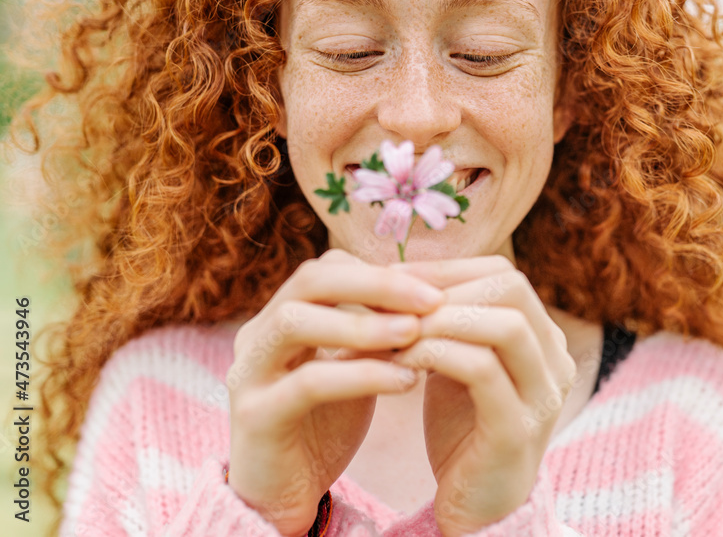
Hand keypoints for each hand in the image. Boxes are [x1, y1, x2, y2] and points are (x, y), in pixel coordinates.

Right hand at [225, 248, 444, 535]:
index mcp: (281, 315)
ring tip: (415, 333)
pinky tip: (406, 382)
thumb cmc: (323, 423)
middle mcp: (257, 334)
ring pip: (296, 321)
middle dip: (376, 285)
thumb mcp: (354, 367)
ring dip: (363, 324)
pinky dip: (361, 376)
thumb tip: (433, 294)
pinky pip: (308, 382)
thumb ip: (377, 332)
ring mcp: (248, 372)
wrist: (283, 494)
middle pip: (310, 279)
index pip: (329, 267)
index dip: (382, 272)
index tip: (434, 288)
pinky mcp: (255, 415)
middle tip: (431, 300)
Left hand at [387, 255, 576, 535]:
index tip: (394, 276)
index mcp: (544, 339)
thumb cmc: (464, 430)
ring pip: (505, 325)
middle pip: (513, 287)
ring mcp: (544, 396)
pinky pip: (482, 370)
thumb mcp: (459, 364)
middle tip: (391, 299)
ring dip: (441, 319)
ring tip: (395, 328)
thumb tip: (398, 269)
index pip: (505, 273)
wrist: (476, 508)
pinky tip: (402, 358)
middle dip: (445, 286)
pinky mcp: (518, 430)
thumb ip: (449, 322)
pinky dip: (437, 354)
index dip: (449, 268)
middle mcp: (556, 361)